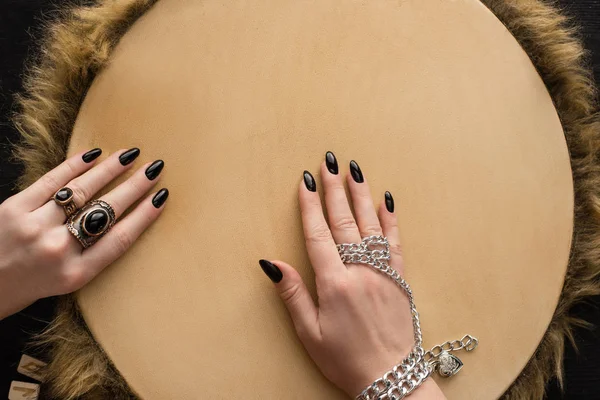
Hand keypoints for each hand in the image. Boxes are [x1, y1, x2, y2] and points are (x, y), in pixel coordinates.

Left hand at [0, 147, 168, 319]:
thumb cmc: (24, 287)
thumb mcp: (64, 284)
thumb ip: (89, 257)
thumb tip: (117, 221)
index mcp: (76, 274)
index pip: (120, 239)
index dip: (144, 216)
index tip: (161, 198)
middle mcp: (59, 250)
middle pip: (107, 211)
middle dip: (135, 187)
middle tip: (154, 169)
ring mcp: (35, 226)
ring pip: (82, 191)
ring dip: (110, 170)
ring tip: (129, 156)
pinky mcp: (13, 208)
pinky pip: (51, 182)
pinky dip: (74, 165)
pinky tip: (93, 155)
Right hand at [259, 152, 444, 398]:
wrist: (392, 377)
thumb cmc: (346, 359)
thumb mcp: (310, 334)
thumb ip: (293, 295)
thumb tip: (272, 263)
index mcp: (335, 284)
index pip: (318, 234)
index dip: (309, 205)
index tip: (305, 180)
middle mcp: (360, 271)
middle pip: (344, 221)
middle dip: (334, 189)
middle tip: (329, 161)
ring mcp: (383, 272)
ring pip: (370, 225)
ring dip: (361, 194)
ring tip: (354, 169)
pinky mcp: (400, 278)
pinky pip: (396, 241)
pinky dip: (390, 219)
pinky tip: (386, 200)